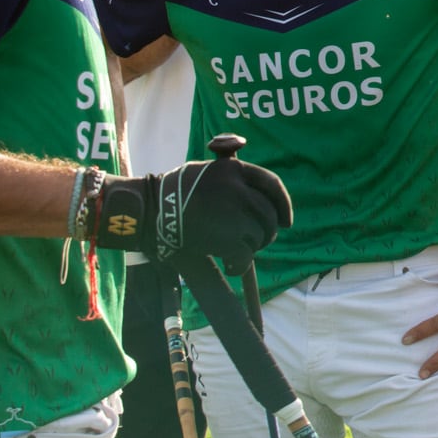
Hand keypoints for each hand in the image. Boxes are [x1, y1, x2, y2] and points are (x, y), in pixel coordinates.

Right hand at [96, 159, 292, 271]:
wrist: (149, 210)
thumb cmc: (175, 192)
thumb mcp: (206, 171)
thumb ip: (233, 178)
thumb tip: (261, 198)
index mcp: (234, 169)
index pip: (272, 185)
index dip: (283, 205)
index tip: (287, 221)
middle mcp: (238, 189)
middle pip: (268, 215)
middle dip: (267, 232)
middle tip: (258, 242)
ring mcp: (233, 214)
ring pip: (259, 236)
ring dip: (252, 248)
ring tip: (238, 252)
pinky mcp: (226, 238)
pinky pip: (246, 256)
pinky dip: (241, 266)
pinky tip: (232, 267)